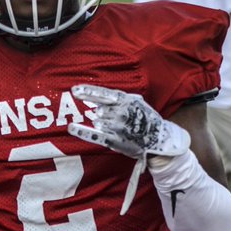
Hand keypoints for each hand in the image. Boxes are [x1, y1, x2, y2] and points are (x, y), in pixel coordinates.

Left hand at [67, 85, 189, 159]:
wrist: (159, 139)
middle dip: (102, 114)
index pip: (103, 94)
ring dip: (103, 124)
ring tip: (119, 127)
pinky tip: (71, 128)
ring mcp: (117, 127)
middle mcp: (121, 113)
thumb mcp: (136, 102)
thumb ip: (117, 99)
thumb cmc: (146, 119)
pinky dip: (81, 131)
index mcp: (127, 100)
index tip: (74, 90)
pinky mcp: (114, 140)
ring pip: (97, 122)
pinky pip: (94, 135)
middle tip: (116, 119)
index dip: (88, 92)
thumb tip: (96, 99)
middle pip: (98, 110)